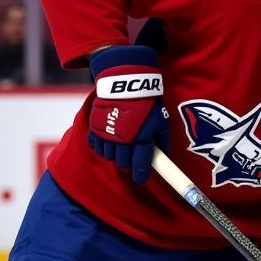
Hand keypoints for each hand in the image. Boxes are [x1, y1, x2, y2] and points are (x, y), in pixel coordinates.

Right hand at [88, 45, 169, 182]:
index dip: (140, 174)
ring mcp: (108, 134)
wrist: (125, 82)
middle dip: (128, 165)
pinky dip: (101, 148)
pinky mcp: (96, 127)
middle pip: (123, 162)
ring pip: (109, 156)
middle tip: (131, 162)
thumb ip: (162, 139)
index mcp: (141, 139)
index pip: (140, 164)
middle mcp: (123, 139)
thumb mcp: (160, 119)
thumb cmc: (147, 101)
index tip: (141, 178)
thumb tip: (165, 154)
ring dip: (115, 156)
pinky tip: (107, 144)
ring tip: (120, 151)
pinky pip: (96, 146)